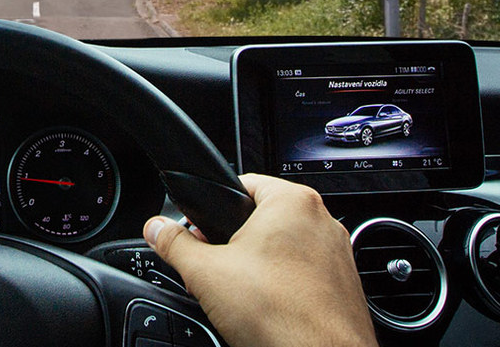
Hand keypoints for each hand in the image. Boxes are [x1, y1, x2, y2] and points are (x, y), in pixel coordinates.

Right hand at [143, 173, 375, 346]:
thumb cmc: (279, 314)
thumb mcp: (206, 273)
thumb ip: (175, 244)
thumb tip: (157, 228)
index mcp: (292, 202)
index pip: (242, 185)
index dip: (212, 211)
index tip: (200, 234)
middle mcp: (322, 220)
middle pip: (263, 219)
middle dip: (235, 244)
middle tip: (217, 270)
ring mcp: (337, 253)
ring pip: (285, 248)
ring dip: (259, 266)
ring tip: (243, 294)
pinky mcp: (342, 283)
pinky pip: (304, 273)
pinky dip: (284, 285)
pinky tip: (267, 308)